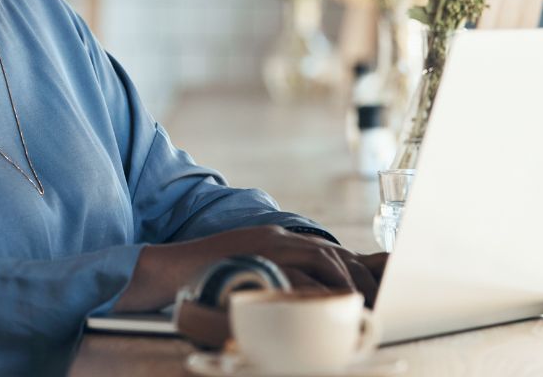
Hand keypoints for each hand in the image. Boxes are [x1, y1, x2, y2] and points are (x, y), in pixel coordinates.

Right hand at [115, 225, 387, 311]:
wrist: (170, 270)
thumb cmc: (208, 279)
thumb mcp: (252, 272)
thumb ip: (280, 279)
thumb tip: (311, 302)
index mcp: (279, 240)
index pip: (328, 252)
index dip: (356, 270)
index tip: (372, 290)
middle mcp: (278, 238)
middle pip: (332, 254)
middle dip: (358, 277)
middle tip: (371, 302)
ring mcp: (267, 246)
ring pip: (322, 259)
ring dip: (343, 283)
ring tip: (355, 304)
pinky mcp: (256, 258)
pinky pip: (297, 274)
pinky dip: (316, 289)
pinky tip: (327, 304)